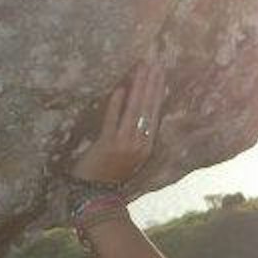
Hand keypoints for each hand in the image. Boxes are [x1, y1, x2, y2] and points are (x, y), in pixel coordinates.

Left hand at [70, 56, 163, 184]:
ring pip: (134, 111)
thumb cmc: (111, 173)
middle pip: (147, 108)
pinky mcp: (107, 145)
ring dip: (138, 88)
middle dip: (151, 83)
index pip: (155, 112)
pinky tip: (120, 89)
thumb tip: (138, 108)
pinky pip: (112, 120)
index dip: (158, 91)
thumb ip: (135, 134)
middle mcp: (139, 144)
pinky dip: (116, 105)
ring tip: (141, 69)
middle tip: (154, 62)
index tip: (160, 72)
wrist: (96, 195)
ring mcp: (123, 144)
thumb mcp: (130, 154)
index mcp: (147, 146)